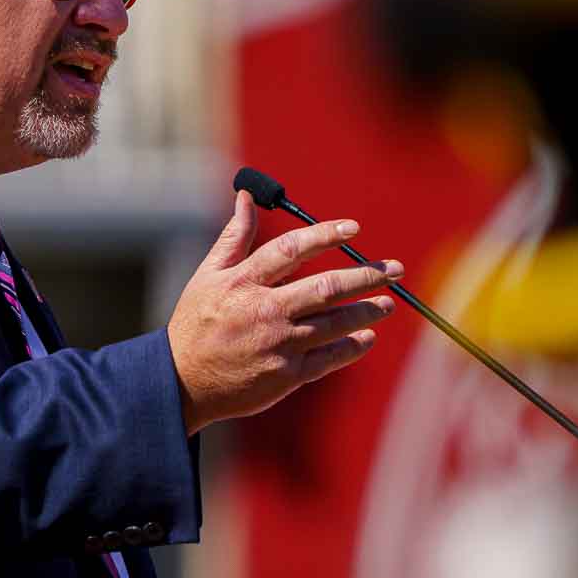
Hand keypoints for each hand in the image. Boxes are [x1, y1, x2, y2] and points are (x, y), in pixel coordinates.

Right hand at [166, 190, 402, 433]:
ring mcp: (279, 345)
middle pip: (325, 288)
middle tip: (394, 269)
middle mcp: (265, 312)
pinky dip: (352, 346)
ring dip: (366, 311)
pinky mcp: (287, 375)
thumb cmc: (197, 323)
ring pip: (334, 324)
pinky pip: (329, 358)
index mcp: (244, 283)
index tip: (353, 228)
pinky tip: (368, 336)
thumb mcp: (208, 275)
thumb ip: (234, 237)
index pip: (291, 249)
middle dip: (365, 276)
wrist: (183, 382)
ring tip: (387, 302)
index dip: (325, 235)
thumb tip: (247, 195)